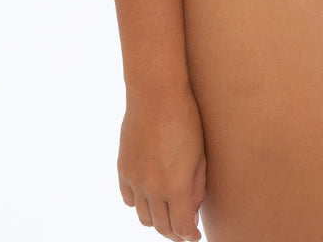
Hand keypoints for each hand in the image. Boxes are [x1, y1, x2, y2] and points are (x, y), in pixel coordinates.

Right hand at [118, 87, 206, 240]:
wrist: (156, 95)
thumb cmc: (185, 120)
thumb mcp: (199, 155)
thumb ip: (196, 187)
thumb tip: (192, 212)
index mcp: (176, 186)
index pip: (181, 227)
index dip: (189, 236)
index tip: (194, 236)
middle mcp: (152, 189)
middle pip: (162, 226)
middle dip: (174, 232)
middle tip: (183, 228)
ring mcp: (135, 180)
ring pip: (143, 217)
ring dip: (156, 220)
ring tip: (167, 212)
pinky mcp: (123, 169)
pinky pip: (129, 199)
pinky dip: (139, 203)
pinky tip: (149, 195)